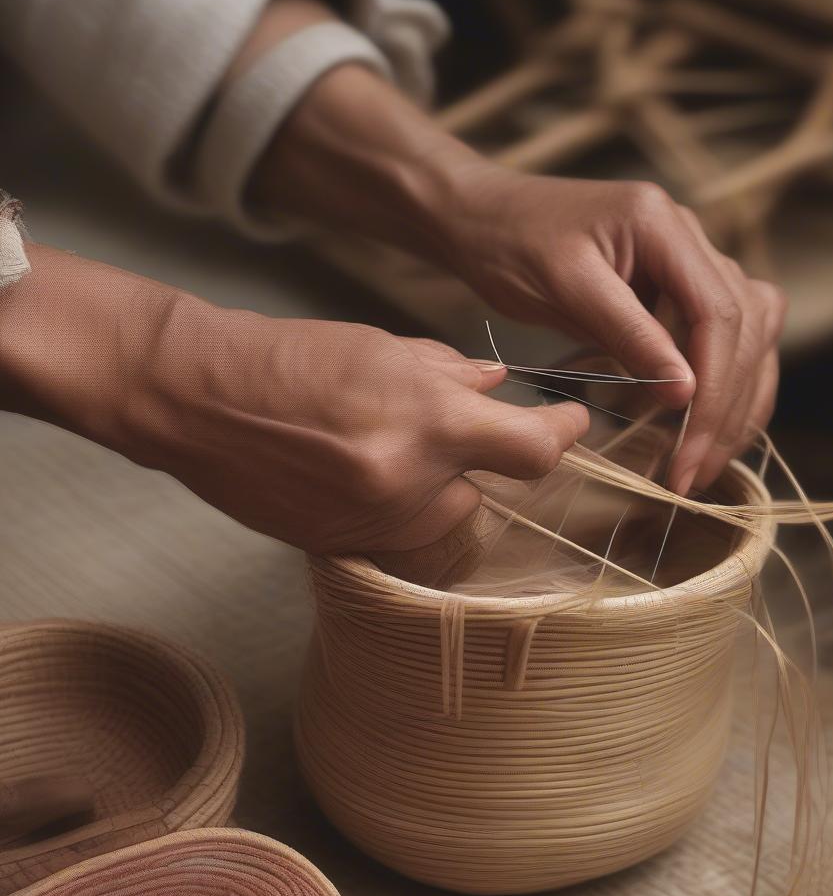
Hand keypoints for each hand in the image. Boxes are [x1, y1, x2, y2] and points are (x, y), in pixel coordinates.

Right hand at [137, 308, 587, 553]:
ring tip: (375, 444)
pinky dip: (394, 506)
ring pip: (442, 514)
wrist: (198, 398)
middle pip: (483, 487)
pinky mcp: (341, 548)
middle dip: (470, 457)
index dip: (563, 435)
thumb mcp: (384, 347)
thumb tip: (497, 387)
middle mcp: (406, 484)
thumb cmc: (289, 357)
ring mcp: (372, 524)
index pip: (531, 450)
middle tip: (428, 423)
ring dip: (432, 485)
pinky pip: (399, 533)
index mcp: (424, 422)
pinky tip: (350, 470)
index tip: (572, 422)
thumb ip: (451, 374)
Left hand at [248, 37, 783, 493]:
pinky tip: (680, 430)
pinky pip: (707, 341)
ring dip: (730, 404)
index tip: (686, 457)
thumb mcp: (555, 286)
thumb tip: (686, 389)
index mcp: (664, 224)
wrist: (463, 212)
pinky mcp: (660, 286)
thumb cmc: (497, 238)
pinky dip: (704, 389)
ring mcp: (679, 258)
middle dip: (731, 407)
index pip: (722, 316)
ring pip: (743, 336)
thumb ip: (625, 333)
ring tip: (694, 464)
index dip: (714, 392)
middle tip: (694, 475)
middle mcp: (686, 235)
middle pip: (749, 329)